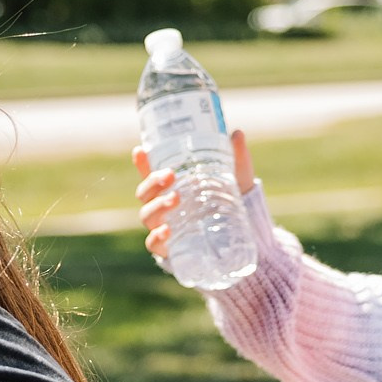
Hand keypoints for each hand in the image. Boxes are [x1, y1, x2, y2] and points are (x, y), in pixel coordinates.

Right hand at [132, 131, 254, 260]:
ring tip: (175, 199)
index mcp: (171, 187)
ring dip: (158, 205)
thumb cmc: (229, 200)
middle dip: (153, 182)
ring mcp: (163, 227)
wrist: (241, 234)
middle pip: (144, 193)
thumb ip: (235, 156)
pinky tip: (167, 230)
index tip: (140, 150)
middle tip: (170, 174)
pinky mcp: (169, 248)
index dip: (141, 162)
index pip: (149, 173)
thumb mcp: (235, 177)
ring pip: (147, 215)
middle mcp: (162, 206)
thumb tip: (236, 133)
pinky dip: (157, 237)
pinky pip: (153, 244)